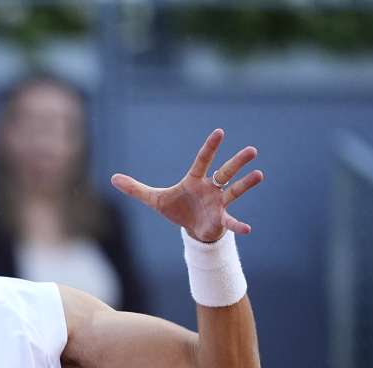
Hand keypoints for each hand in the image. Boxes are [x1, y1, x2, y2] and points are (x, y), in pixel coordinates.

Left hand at [111, 129, 263, 242]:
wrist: (190, 228)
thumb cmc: (176, 209)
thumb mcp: (153, 200)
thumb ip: (135, 189)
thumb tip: (113, 178)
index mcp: (195, 180)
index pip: (203, 161)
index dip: (210, 147)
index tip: (220, 132)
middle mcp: (210, 188)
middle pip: (225, 172)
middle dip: (237, 162)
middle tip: (252, 150)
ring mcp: (218, 203)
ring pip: (234, 191)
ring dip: (246, 184)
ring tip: (259, 175)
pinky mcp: (219, 220)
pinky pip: (230, 222)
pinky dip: (237, 225)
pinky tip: (247, 229)